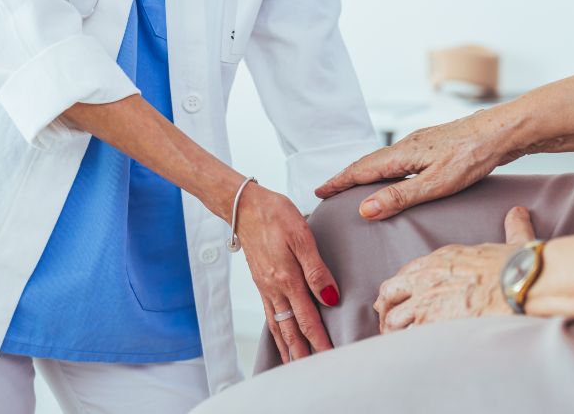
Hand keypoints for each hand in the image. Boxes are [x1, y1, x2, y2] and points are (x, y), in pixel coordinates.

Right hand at [233, 182, 339, 362]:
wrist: (243, 206)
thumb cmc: (274, 214)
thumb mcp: (302, 236)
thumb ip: (316, 269)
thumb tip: (329, 297)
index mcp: (287, 278)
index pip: (307, 317)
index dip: (319, 338)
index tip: (330, 353)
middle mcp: (274, 288)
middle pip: (290, 329)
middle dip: (302, 351)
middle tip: (313, 368)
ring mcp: (265, 287)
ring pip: (278, 324)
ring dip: (287, 346)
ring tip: (295, 363)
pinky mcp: (260, 282)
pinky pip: (269, 314)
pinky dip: (276, 331)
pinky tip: (280, 336)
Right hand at [315, 108, 527, 220]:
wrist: (504, 131)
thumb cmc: (474, 156)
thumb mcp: (436, 184)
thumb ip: (400, 197)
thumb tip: (364, 208)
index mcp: (403, 154)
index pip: (361, 170)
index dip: (339, 182)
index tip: (320, 192)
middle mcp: (408, 146)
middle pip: (369, 163)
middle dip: (346, 177)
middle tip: (329, 190)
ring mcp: (422, 144)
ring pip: (385, 160)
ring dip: (365, 172)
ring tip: (354, 185)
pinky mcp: (435, 146)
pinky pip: (400, 158)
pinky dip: (386, 169)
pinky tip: (395, 175)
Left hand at [374, 207, 535, 333]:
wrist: (520, 285)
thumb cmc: (518, 266)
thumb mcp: (512, 241)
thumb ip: (511, 229)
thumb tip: (517, 214)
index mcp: (441, 258)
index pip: (407, 272)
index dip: (400, 287)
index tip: (400, 296)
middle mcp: (427, 277)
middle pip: (389, 292)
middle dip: (386, 306)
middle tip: (390, 319)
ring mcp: (426, 301)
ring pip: (393, 318)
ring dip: (393, 329)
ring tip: (397, 338)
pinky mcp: (431, 324)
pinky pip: (406, 336)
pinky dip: (406, 343)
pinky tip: (411, 349)